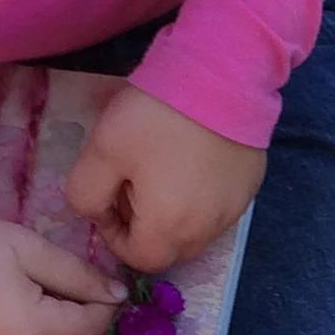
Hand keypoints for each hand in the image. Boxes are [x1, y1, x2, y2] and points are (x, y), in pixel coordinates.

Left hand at [65, 81, 266, 273]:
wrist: (221, 75)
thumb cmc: (156, 116)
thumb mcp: (102, 151)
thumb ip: (85, 194)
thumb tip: (95, 213)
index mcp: (168, 228)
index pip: (138, 259)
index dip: (115, 237)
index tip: (109, 199)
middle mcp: (206, 230)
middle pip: (169, 250)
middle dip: (145, 229)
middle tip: (134, 182)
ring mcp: (233, 210)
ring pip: (195, 232)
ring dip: (173, 215)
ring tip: (163, 171)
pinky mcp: (249, 188)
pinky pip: (217, 209)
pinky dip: (199, 198)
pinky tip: (192, 161)